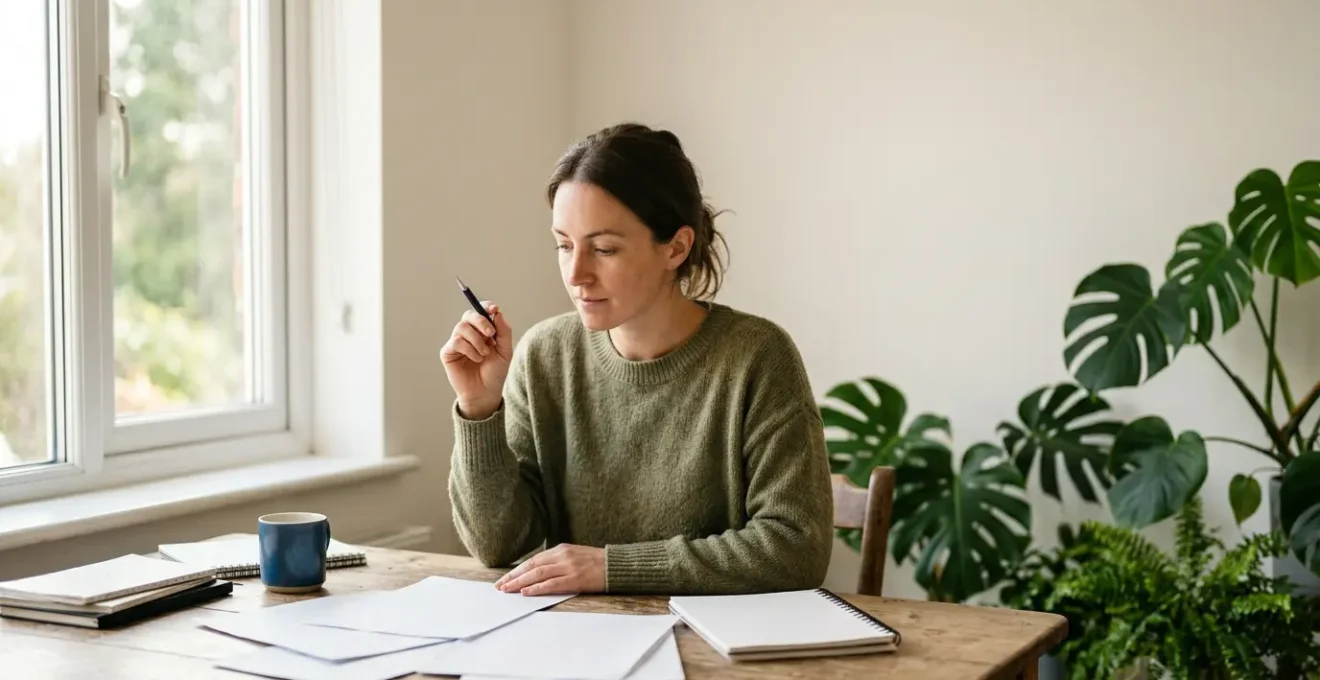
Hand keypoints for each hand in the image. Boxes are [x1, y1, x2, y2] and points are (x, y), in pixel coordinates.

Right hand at [440, 302, 512, 419]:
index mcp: (483, 330)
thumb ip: (504, 331)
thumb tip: (498, 313)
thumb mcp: (505, 351)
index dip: (486, 306)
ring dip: (477, 340)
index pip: (481, 311)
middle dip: (481, 321)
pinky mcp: (448, 352)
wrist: (486, 392)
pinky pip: (456, 341)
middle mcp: (469, 333)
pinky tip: (476, 359)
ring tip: (484, 354)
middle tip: (491, 334)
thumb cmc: (495, 372)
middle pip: (469, 315)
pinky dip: (469, 349)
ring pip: (462, 327)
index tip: (494, 309)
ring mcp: (457, 341)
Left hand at [493, 544, 605, 595]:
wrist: (617, 565)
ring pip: (538, 574)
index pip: (534, 559)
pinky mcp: (575, 578)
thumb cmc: (597, 563)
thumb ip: (558, 560)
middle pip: (532, 565)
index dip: (518, 569)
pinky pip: (552, 584)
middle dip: (514, 576)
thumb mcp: (575, 555)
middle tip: (500, 585)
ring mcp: (569, 567)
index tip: (505, 578)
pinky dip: (537, 588)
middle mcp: (563, 556)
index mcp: (561, 549)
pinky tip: (525, 592)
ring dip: (520, 582)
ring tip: (507, 589)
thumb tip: (538, 571)